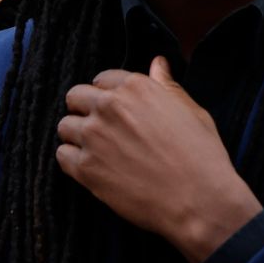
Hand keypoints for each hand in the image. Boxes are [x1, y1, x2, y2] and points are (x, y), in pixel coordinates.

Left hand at [58, 57, 263, 262]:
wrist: (198, 200)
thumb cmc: (201, 156)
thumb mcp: (191, 111)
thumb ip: (166, 86)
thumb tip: (157, 62)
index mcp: (136, 88)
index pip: (101, 80)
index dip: (106, 95)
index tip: (114, 110)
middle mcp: (109, 107)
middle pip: (75, 98)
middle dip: (84, 111)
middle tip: (102, 130)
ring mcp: (93, 137)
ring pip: (64, 127)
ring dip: (76, 137)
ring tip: (99, 151)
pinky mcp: (84, 167)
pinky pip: (61, 156)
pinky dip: (72, 161)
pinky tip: (94, 168)